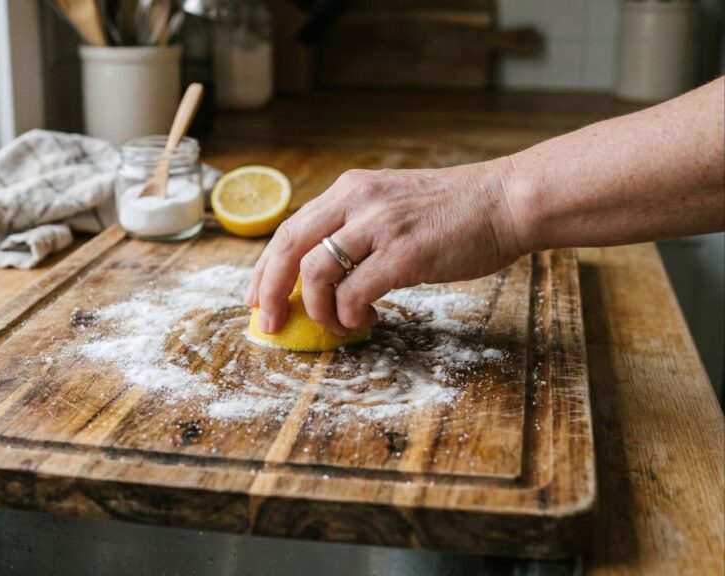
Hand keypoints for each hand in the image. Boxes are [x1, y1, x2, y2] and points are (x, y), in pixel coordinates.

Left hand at [245, 159, 526, 334]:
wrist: (507, 201)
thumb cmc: (454, 212)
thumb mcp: (392, 204)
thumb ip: (356, 228)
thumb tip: (321, 274)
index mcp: (350, 189)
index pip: (289, 229)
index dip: (265, 267)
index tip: (257, 297)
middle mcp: (357, 201)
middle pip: (288, 248)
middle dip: (270, 291)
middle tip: (269, 323)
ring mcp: (379, 226)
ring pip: (315, 273)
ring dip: (318, 309)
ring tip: (338, 324)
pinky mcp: (403, 254)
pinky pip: (352, 293)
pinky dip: (348, 314)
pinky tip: (364, 319)